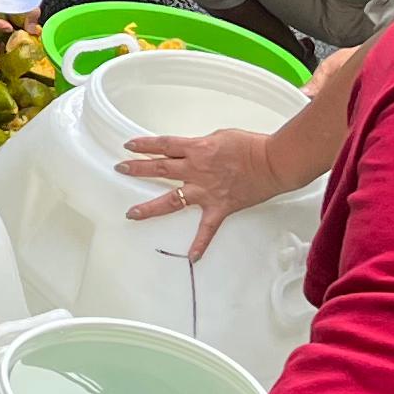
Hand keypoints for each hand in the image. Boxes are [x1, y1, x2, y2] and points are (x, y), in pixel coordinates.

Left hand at [116, 127, 301, 252]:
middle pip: (159, 168)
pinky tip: (192, 257)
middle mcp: (196, 170)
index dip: (144, 145)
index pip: (163, 145)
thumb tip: (195, 152)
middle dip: (137, 168)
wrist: (272, 162)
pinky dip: (200, 243)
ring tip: (132, 213)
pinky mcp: (220, 207)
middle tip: (120, 168)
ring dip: (150, 207)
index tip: (129, 147)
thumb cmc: (251, 145)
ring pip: (172, 200)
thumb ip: (203, 146)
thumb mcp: (220, 136)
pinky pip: (207, 229)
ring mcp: (205, 191)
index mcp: (196, 149)